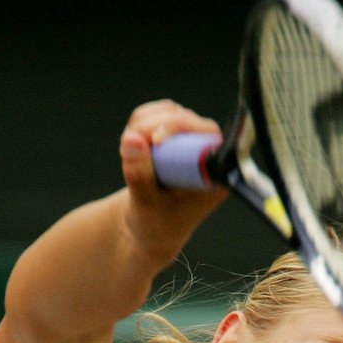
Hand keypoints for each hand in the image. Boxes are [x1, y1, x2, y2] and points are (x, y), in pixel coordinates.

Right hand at [119, 99, 228, 253]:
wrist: (151, 229)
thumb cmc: (155, 224)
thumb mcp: (144, 204)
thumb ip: (139, 174)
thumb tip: (132, 139)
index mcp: (213, 176)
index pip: (206, 137)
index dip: (179, 129)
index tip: (154, 140)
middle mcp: (208, 156)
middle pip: (186, 119)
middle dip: (152, 126)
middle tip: (129, 146)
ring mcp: (192, 143)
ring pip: (169, 112)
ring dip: (143, 125)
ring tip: (129, 154)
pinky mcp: (178, 136)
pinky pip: (159, 114)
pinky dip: (141, 124)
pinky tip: (134, 147)